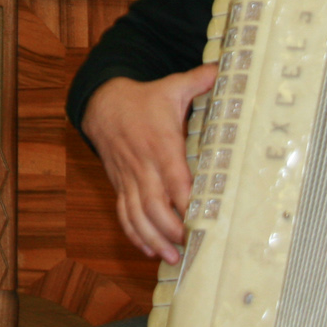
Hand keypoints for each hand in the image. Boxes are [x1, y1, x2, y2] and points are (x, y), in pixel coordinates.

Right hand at [81, 64, 218, 264]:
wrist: (102, 103)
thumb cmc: (143, 99)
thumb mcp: (171, 86)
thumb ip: (199, 80)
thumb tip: (224, 68)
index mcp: (160, 143)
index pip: (174, 177)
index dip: (185, 199)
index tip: (201, 218)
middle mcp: (143, 165)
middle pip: (154, 204)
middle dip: (171, 228)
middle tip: (191, 245)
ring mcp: (129, 177)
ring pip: (137, 214)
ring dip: (153, 238)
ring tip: (172, 257)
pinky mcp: (120, 184)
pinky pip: (123, 213)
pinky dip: (134, 234)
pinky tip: (149, 249)